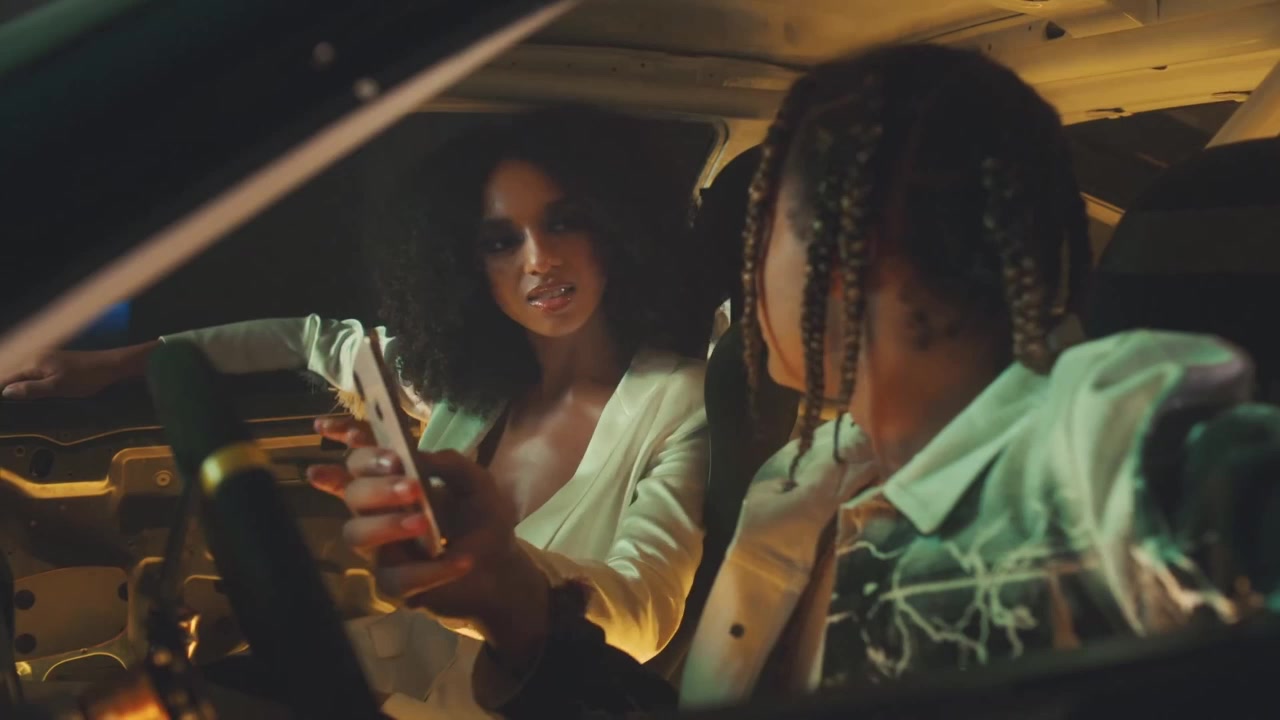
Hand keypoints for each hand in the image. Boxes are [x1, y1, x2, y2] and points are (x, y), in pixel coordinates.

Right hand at [0, 342, 156, 399]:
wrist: (111, 366)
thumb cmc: (86, 377)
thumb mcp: (58, 387)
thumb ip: (31, 389)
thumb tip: (5, 392)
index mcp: (33, 362)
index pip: (6, 377)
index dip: (2, 390)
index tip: (4, 405)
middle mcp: (36, 357)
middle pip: (12, 374)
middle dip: (7, 388)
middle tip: (9, 405)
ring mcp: (45, 359)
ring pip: (23, 374)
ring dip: (18, 387)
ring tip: (14, 401)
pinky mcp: (54, 363)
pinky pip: (33, 373)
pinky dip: (29, 383)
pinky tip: (29, 393)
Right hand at [305, 422, 550, 663]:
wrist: (502, 568)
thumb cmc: (482, 520)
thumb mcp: (478, 484)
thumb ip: (451, 464)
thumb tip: (419, 456)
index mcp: (395, 480)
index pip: (360, 457)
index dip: (342, 438)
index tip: (326, 426)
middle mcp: (379, 511)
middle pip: (354, 493)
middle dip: (376, 485)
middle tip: (410, 485)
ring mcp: (382, 548)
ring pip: (356, 533)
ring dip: (388, 524)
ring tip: (423, 523)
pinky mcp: (393, 584)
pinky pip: (396, 578)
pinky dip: (430, 570)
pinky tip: (460, 561)